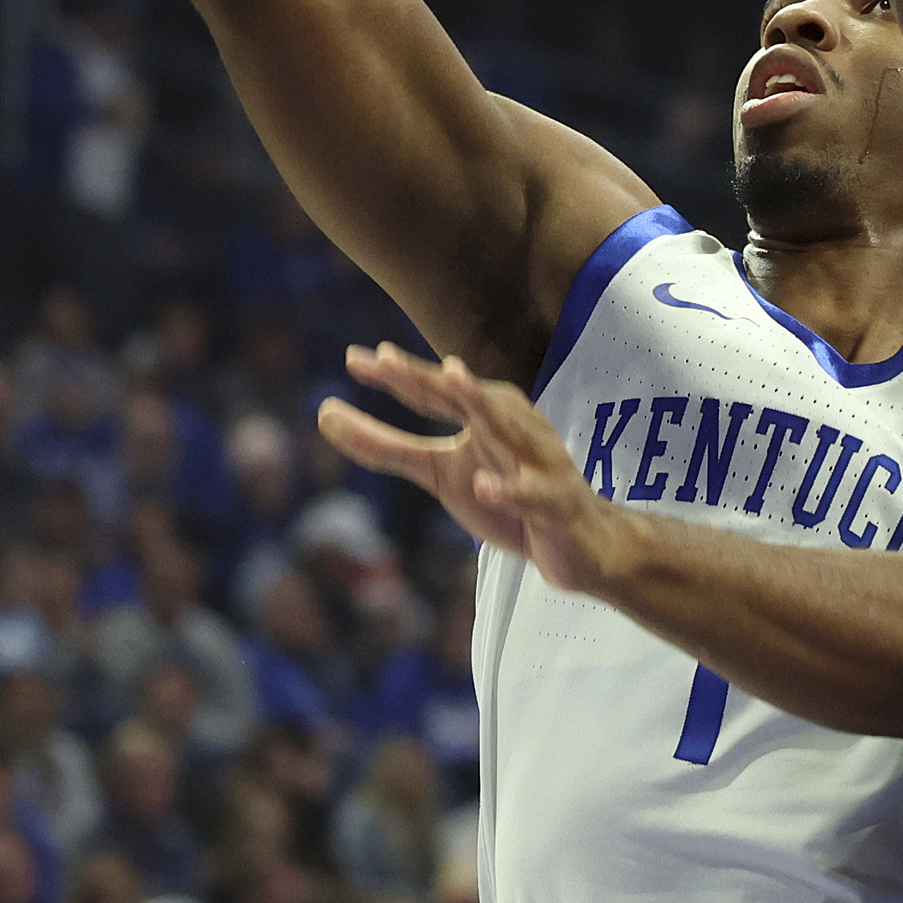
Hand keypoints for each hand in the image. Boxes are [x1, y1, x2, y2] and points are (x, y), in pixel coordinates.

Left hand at [317, 345, 632, 595]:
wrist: (580, 544)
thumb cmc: (506, 497)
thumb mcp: (437, 472)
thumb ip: (384, 445)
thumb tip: (323, 413)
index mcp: (483, 415)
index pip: (433, 391)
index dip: (398, 375)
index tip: (355, 358)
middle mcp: (511, 426)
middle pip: (466, 398)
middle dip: (429, 378)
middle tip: (388, 359)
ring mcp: (536, 461)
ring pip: (506, 428)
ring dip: (480, 403)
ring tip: (451, 379)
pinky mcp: (553, 503)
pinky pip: (529, 493)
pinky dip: (508, 488)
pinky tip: (483, 485)